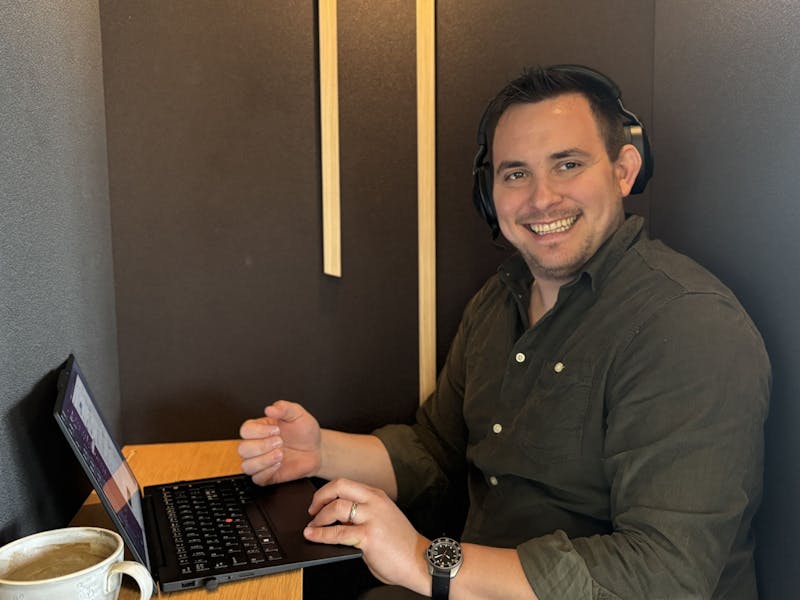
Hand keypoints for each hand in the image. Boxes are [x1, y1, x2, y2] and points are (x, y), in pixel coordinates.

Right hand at [238, 400, 321, 484]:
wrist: (316, 450)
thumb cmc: (305, 432)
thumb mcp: (298, 414)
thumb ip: (284, 408)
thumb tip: (269, 408)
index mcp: (259, 428)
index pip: (245, 430)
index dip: (259, 431)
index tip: (276, 429)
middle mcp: (256, 445)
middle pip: (242, 449)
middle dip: (262, 446)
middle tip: (280, 442)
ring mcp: (260, 461)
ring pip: (247, 466)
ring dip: (264, 461)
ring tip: (280, 455)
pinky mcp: (266, 476)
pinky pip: (256, 478)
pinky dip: (268, 472)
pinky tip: (279, 465)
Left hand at [304, 478, 429, 594]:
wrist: (421, 561)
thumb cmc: (401, 545)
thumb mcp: (382, 520)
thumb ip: (362, 515)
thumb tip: (336, 518)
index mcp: (378, 496)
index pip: (346, 484)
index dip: (327, 491)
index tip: (318, 502)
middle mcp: (375, 502)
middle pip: (339, 486)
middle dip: (319, 497)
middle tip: (312, 510)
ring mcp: (372, 518)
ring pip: (336, 507)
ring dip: (319, 517)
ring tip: (313, 527)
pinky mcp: (368, 536)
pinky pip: (338, 532)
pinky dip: (321, 534)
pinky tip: (314, 536)